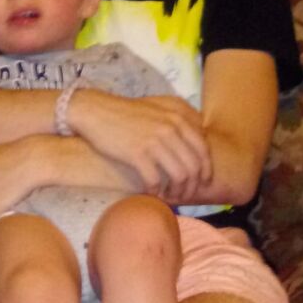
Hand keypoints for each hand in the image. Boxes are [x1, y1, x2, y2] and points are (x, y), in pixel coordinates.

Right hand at [70, 91, 211, 196]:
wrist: (97, 112)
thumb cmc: (128, 111)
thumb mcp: (160, 105)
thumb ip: (181, 115)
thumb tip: (202, 131)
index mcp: (179, 115)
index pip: (203, 148)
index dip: (206, 169)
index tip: (202, 182)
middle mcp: (171, 126)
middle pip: (194, 165)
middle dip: (193, 185)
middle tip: (186, 196)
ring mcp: (155, 140)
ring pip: (179, 175)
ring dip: (178, 192)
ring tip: (171, 197)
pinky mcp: (137, 153)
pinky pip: (155, 180)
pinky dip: (157, 192)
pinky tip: (154, 194)